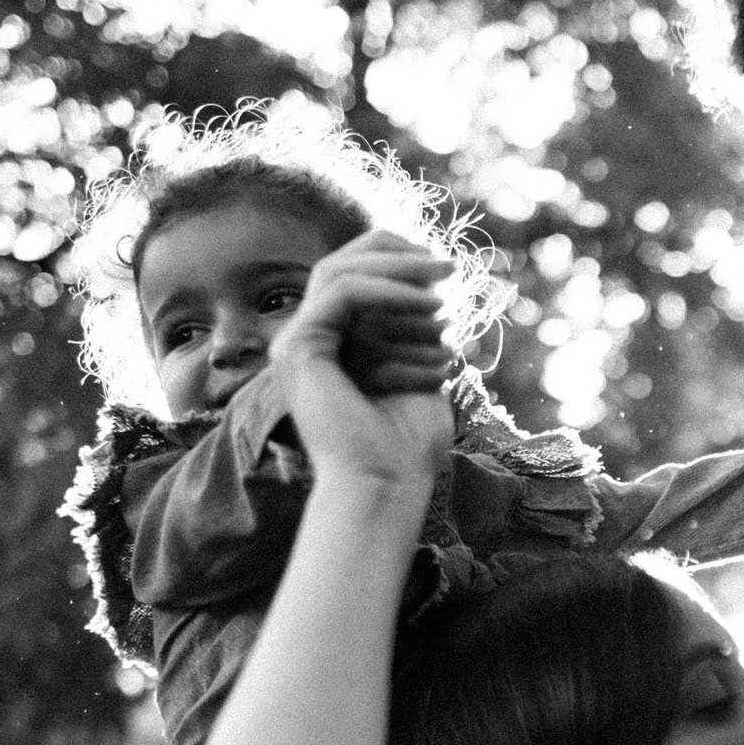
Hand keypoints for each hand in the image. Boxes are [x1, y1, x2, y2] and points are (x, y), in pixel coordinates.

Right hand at [273, 229, 455, 487]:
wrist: (385, 489)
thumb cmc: (407, 447)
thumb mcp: (418, 374)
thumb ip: (414, 334)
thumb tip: (435, 296)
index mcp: (329, 346)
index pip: (352, 277)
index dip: (395, 261)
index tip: (446, 273)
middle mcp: (305, 341)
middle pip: (340, 264)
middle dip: (397, 255)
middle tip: (448, 267)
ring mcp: (294, 344)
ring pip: (338, 271)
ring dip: (398, 270)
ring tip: (446, 285)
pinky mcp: (298, 349)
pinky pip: (341, 293)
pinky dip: (387, 290)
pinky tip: (428, 305)